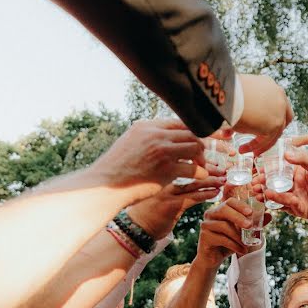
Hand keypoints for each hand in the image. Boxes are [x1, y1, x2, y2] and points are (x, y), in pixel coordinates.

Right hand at [91, 119, 206, 203]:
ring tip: (200, 166)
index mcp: (147, 126)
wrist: (106, 185)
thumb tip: (166, 134)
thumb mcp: (130, 141)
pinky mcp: (167, 170)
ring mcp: (162, 152)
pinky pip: (194, 169)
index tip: (201, 139)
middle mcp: (156, 135)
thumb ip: (149, 136)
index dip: (194, 130)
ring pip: (195, 147)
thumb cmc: (118, 167)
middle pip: (191, 133)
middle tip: (202, 156)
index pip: (180, 122)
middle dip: (202, 144)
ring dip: (202, 158)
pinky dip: (201, 173)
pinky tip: (201, 177)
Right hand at [125, 162, 224, 238]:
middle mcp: (165, 182)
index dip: (202, 165)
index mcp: (162, 177)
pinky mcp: (170, 206)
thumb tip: (188, 186)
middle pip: (191, 172)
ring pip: (193, 184)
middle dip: (209, 170)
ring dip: (210, 181)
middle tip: (224, 169)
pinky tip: (215, 193)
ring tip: (223, 180)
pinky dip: (205, 195)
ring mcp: (167, 193)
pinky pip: (191, 198)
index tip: (216, 165)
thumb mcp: (160, 197)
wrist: (136, 228)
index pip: (185, 167)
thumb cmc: (149, 213)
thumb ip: (173, 189)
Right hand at [195, 198, 253, 268]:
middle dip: (238, 217)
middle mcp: (210, 214)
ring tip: (247, 244)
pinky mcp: (204, 237)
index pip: (230, 202)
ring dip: (238, 236)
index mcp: (220, 209)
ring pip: (223, 226)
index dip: (240, 205)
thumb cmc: (228, 242)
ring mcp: (206, 225)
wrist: (213, 258)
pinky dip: (234, 245)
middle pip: (224, 210)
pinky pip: (222, 239)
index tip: (251, 212)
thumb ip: (254, 224)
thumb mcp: (242, 232)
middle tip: (250, 225)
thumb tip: (269, 215)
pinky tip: (242, 250)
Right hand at [233, 74, 292, 154]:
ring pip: (273, 131)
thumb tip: (230, 126)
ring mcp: (279, 110)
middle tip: (260, 139)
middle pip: (284, 117)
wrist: (226, 94)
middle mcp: (278, 95)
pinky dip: (256, 146)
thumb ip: (240, 109)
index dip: (271, 114)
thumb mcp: (235, 98)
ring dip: (259, 142)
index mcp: (269, 85)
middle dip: (273, 130)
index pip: (276, 103)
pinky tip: (242, 149)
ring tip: (244, 149)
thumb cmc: (225, 93)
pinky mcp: (275, 124)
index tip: (259, 123)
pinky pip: (267, 140)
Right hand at [261, 146, 307, 228]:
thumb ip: (302, 159)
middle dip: (263, 183)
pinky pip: (284, 204)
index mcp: (299, 173)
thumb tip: (286, 153)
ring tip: (256, 190)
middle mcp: (296, 185)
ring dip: (265, 192)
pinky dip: (276, 199)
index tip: (257, 169)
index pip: (280, 170)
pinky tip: (268, 195)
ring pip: (277, 194)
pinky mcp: (298, 208)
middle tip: (252, 182)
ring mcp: (296, 197)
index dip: (268, 170)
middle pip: (275, 183)